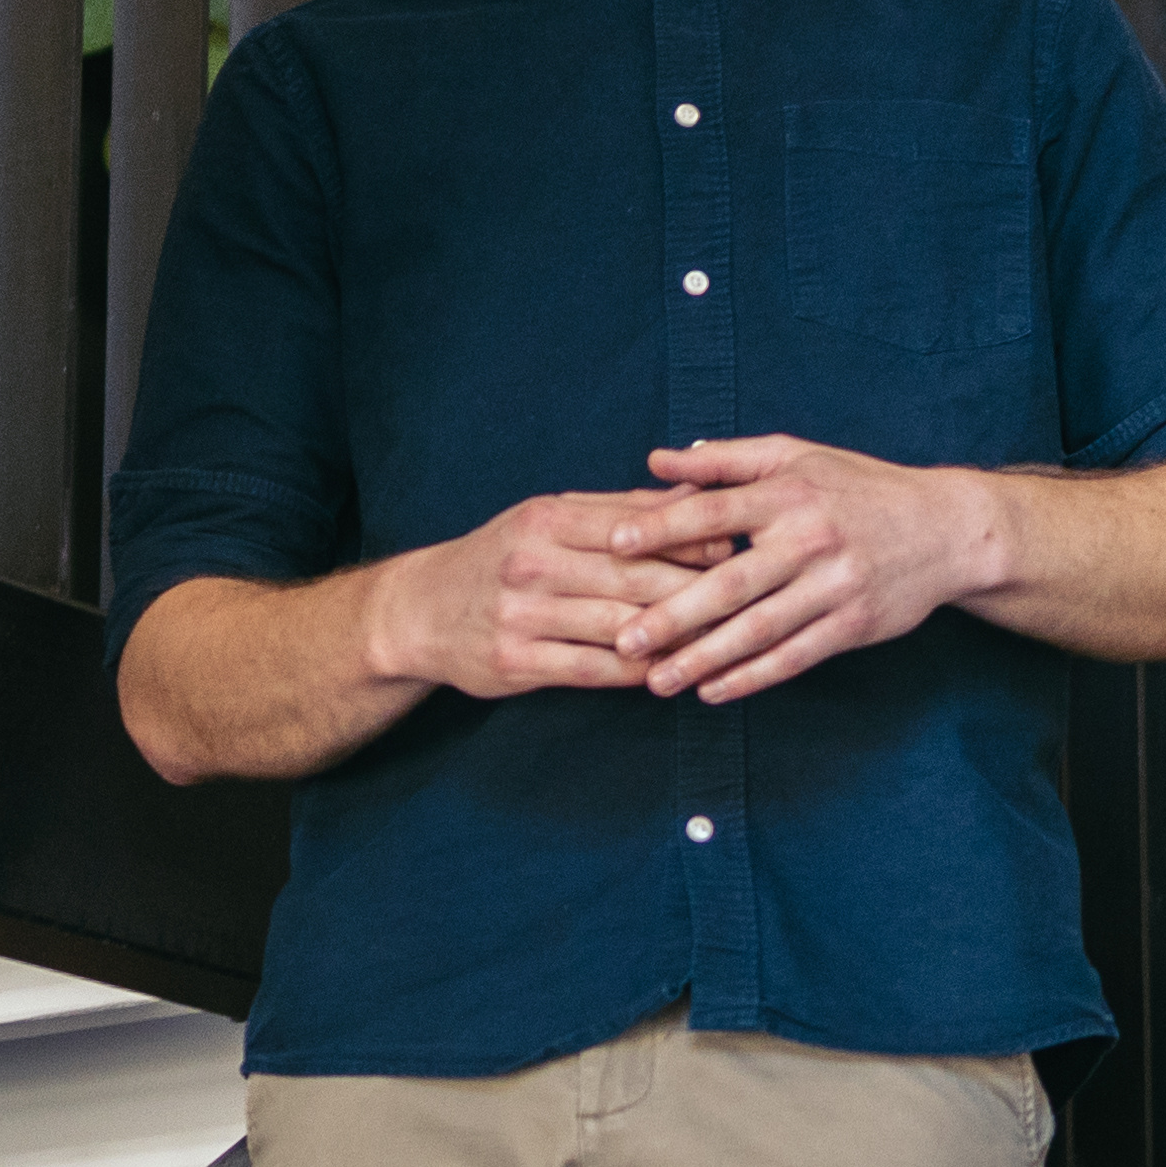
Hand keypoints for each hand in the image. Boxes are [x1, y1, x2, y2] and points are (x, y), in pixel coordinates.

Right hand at [364, 491, 725, 701]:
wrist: (419, 611)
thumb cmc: (499, 557)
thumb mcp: (548, 517)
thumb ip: (619, 509)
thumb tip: (692, 494)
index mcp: (547, 519)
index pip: (635, 528)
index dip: (691, 540)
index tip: (739, 547)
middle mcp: (532, 563)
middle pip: (634, 579)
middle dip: (695, 590)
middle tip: (746, 598)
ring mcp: (521, 615)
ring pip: (618, 627)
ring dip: (673, 637)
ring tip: (720, 640)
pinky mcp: (515, 662)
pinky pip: (592, 670)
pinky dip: (636, 672)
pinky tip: (668, 672)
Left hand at [607, 436, 1004, 703]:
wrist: (944, 530)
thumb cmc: (859, 487)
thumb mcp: (797, 457)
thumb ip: (725, 459)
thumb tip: (658, 459)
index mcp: (788, 492)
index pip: (713, 511)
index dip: (662, 527)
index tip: (613, 545)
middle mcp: (809, 539)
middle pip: (730, 582)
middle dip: (673, 614)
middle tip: (623, 640)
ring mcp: (833, 587)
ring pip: (758, 630)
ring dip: (704, 658)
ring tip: (658, 681)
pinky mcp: (852, 625)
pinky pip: (793, 657)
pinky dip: (751, 677)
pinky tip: (712, 691)